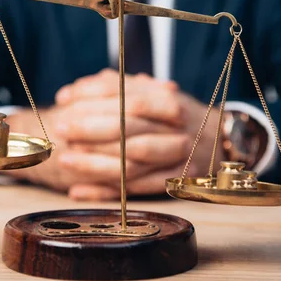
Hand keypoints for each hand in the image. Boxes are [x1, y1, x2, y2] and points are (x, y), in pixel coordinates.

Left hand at [1, 72, 185, 192]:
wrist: (220, 141)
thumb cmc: (175, 115)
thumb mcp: (153, 92)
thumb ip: (117, 88)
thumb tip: (73, 92)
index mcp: (169, 102)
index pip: (128, 95)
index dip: (93, 95)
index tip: (64, 98)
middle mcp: (176, 130)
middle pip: (129, 129)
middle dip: (90, 128)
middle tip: (60, 128)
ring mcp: (177, 160)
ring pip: (131, 163)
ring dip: (93, 163)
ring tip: (65, 160)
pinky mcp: (173, 185)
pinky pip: (134, 191)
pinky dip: (104, 192)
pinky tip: (77, 190)